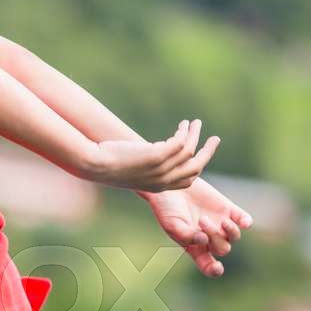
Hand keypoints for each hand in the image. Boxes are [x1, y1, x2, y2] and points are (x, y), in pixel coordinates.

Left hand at [80, 119, 219, 191]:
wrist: (95, 166)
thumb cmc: (109, 167)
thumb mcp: (135, 169)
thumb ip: (150, 163)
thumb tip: (158, 150)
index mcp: (159, 187)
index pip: (188, 180)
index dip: (198, 166)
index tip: (202, 153)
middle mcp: (163, 180)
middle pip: (196, 167)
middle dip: (208, 152)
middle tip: (215, 139)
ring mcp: (160, 169)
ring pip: (189, 151)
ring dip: (195, 135)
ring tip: (194, 123)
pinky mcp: (156, 156)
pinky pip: (179, 142)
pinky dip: (184, 131)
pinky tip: (182, 124)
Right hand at [141, 178, 253, 277]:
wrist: (171, 185)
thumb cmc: (167, 208)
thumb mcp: (172, 224)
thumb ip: (187, 236)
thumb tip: (204, 241)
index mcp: (196, 247)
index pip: (208, 265)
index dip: (214, 269)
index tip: (217, 267)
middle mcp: (210, 239)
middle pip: (223, 248)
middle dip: (215, 237)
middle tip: (201, 220)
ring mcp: (220, 224)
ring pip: (234, 237)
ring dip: (229, 231)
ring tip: (216, 219)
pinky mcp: (227, 209)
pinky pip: (244, 220)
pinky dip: (245, 222)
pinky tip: (242, 222)